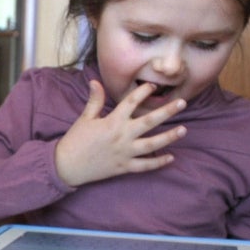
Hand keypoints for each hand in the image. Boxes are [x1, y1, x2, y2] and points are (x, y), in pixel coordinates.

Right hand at [54, 80, 187, 187]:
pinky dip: (158, 163)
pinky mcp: (124, 167)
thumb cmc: (75, 141)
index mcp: (112, 121)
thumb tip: (95, 81)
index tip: (152, 86)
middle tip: (182, 103)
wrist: (66, 166)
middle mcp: (122, 136)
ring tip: (183, 130)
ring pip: (153, 144)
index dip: (143, 92)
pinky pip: (145, 166)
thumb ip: (95, 100)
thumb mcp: (84, 118)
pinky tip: (171, 158)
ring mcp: (125, 152)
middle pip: (150, 121)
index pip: (131, 102)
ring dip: (169, 137)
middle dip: (167, 111)